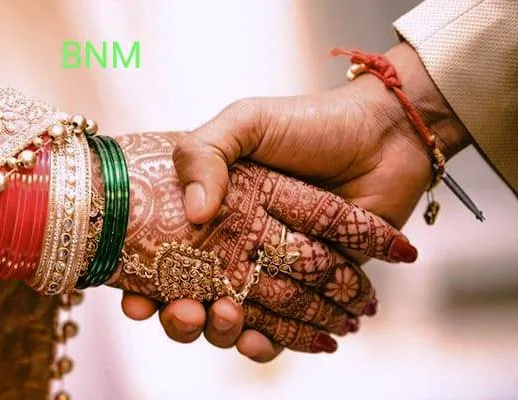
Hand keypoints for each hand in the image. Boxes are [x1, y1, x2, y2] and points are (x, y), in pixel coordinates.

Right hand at [106, 132, 415, 358]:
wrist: (384, 136)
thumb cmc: (310, 123)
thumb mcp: (246, 122)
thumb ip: (206, 153)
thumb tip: (195, 213)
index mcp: (212, 212)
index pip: (164, 256)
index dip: (142, 283)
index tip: (133, 298)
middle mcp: (235, 245)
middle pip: (193, 298)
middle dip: (180, 317)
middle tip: (185, 311)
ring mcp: (271, 270)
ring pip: (233, 320)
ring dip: (220, 332)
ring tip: (226, 319)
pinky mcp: (310, 289)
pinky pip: (282, 329)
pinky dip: (270, 343)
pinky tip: (262, 342)